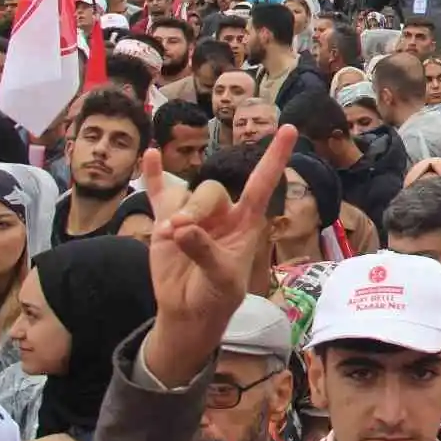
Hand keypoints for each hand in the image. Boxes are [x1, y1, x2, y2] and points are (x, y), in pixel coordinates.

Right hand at [141, 127, 298, 385]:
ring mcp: (193, 215)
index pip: (263, 183)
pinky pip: (160, 192)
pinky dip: (154, 175)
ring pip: (184, 195)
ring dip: (175, 211)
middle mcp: (222, 213)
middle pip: (210, 191)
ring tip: (167, 237)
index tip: (288, 129)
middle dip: (195, 209)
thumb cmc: (216, 295)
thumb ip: (205, 253)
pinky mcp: (165, 221)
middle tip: (179, 233)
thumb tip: (182, 229)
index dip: (275, 157)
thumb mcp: (220, 279)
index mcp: (246, 222)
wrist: (188, 311)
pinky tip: (151, 155)